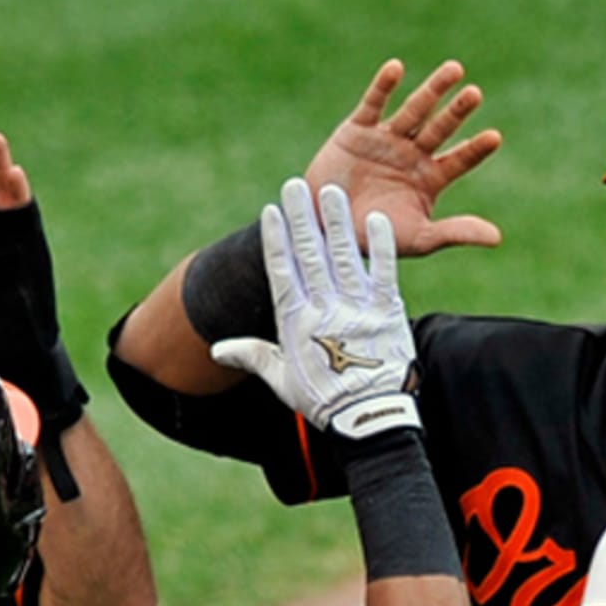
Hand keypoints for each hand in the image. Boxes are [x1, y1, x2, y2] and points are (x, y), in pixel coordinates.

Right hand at [208, 180, 417, 439]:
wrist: (368, 419)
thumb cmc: (323, 401)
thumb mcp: (281, 380)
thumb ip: (251, 356)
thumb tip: (216, 350)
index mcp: (296, 323)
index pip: (282, 272)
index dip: (276, 240)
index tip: (271, 211)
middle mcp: (325, 309)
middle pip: (310, 255)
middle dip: (302, 218)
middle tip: (296, 185)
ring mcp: (357, 308)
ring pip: (343, 257)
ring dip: (336, 222)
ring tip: (331, 191)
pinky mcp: (388, 312)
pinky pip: (384, 273)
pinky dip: (380, 246)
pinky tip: (375, 220)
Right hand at [302, 59, 502, 256]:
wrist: (324, 232)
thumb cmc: (374, 240)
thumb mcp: (419, 238)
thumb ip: (456, 232)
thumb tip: (497, 238)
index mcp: (430, 178)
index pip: (460, 159)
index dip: (476, 149)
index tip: (494, 138)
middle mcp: (412, 154)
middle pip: (441, 128)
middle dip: (457, 111)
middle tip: (475, 94)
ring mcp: (386, 139)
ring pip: (414, 110)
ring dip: (433, 90)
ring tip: (455, 70)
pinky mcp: (357, 130)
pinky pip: (373, 104)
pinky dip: (383, 86)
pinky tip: (396, 68)